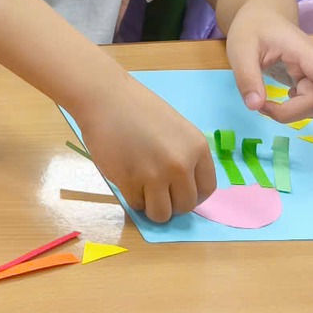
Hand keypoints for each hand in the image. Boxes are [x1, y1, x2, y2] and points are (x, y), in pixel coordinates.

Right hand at [77, 79, 217, 223]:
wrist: (106, 98)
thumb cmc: (139, 109)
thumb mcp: (177, 130)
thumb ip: (185, 156)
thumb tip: (182, 188)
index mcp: (197, 148)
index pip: (207, 189)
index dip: (192, 195)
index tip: (179, 192)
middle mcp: (180, 164)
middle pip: (185, 206)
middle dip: (171, 204)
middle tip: (158, 193)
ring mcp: (154, 174)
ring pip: (162, 214)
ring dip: (153, 207)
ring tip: (143, 191)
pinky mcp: (129, 181)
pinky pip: (136, 204)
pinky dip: (132, 197)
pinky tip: (127, 180)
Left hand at [224, 8, 312, 123]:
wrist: (260, 17)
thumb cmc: (252, 28)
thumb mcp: (240, 49)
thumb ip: (247, 77)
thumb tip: (255, 106)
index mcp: (305, 52)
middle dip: (298, 111)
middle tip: (265, 106)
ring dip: (294, 113)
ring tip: (264, 103)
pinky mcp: (308, 84)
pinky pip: (311, 106)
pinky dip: (294, 111)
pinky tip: (273, 102)